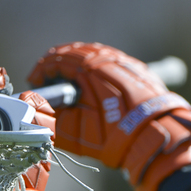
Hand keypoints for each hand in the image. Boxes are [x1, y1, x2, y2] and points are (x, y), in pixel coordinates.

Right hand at [27, 42, 190, 190]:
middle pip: (76, 52)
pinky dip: (98, 67)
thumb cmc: (114, 136)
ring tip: (69, 78)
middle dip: (59, 64)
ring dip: (78, 63)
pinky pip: (112, 60)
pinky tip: (94, 79)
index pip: (57, 60)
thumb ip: (53, 115)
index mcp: (88, 67)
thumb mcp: (76, 130)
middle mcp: (106, 58)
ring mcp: (124, 61)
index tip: (35, 81)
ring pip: (95, 54)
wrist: (156, 137)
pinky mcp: (137, 69)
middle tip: (49, 77)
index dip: (42, 71)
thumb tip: (38, 103)